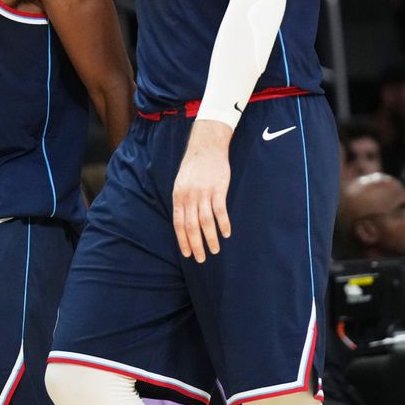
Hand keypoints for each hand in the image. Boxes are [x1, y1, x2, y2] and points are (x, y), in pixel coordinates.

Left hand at [171, 121, 232, 262]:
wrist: (207, 145)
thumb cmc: (194, 166)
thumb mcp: (181, 182)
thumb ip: (182, 201)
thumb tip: (183, 222)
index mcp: (179, 196)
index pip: (178, 224)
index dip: (183, 241)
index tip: (187, 254)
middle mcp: (189, 196)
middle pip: (191, 226)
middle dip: (196, 245)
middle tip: (201, 259)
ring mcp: (204, 192)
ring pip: (205, 222)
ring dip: (210, 238)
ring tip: (215, 250)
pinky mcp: (218, 188)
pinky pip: (220, 211)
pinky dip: (223, 224)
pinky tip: (226, 233)